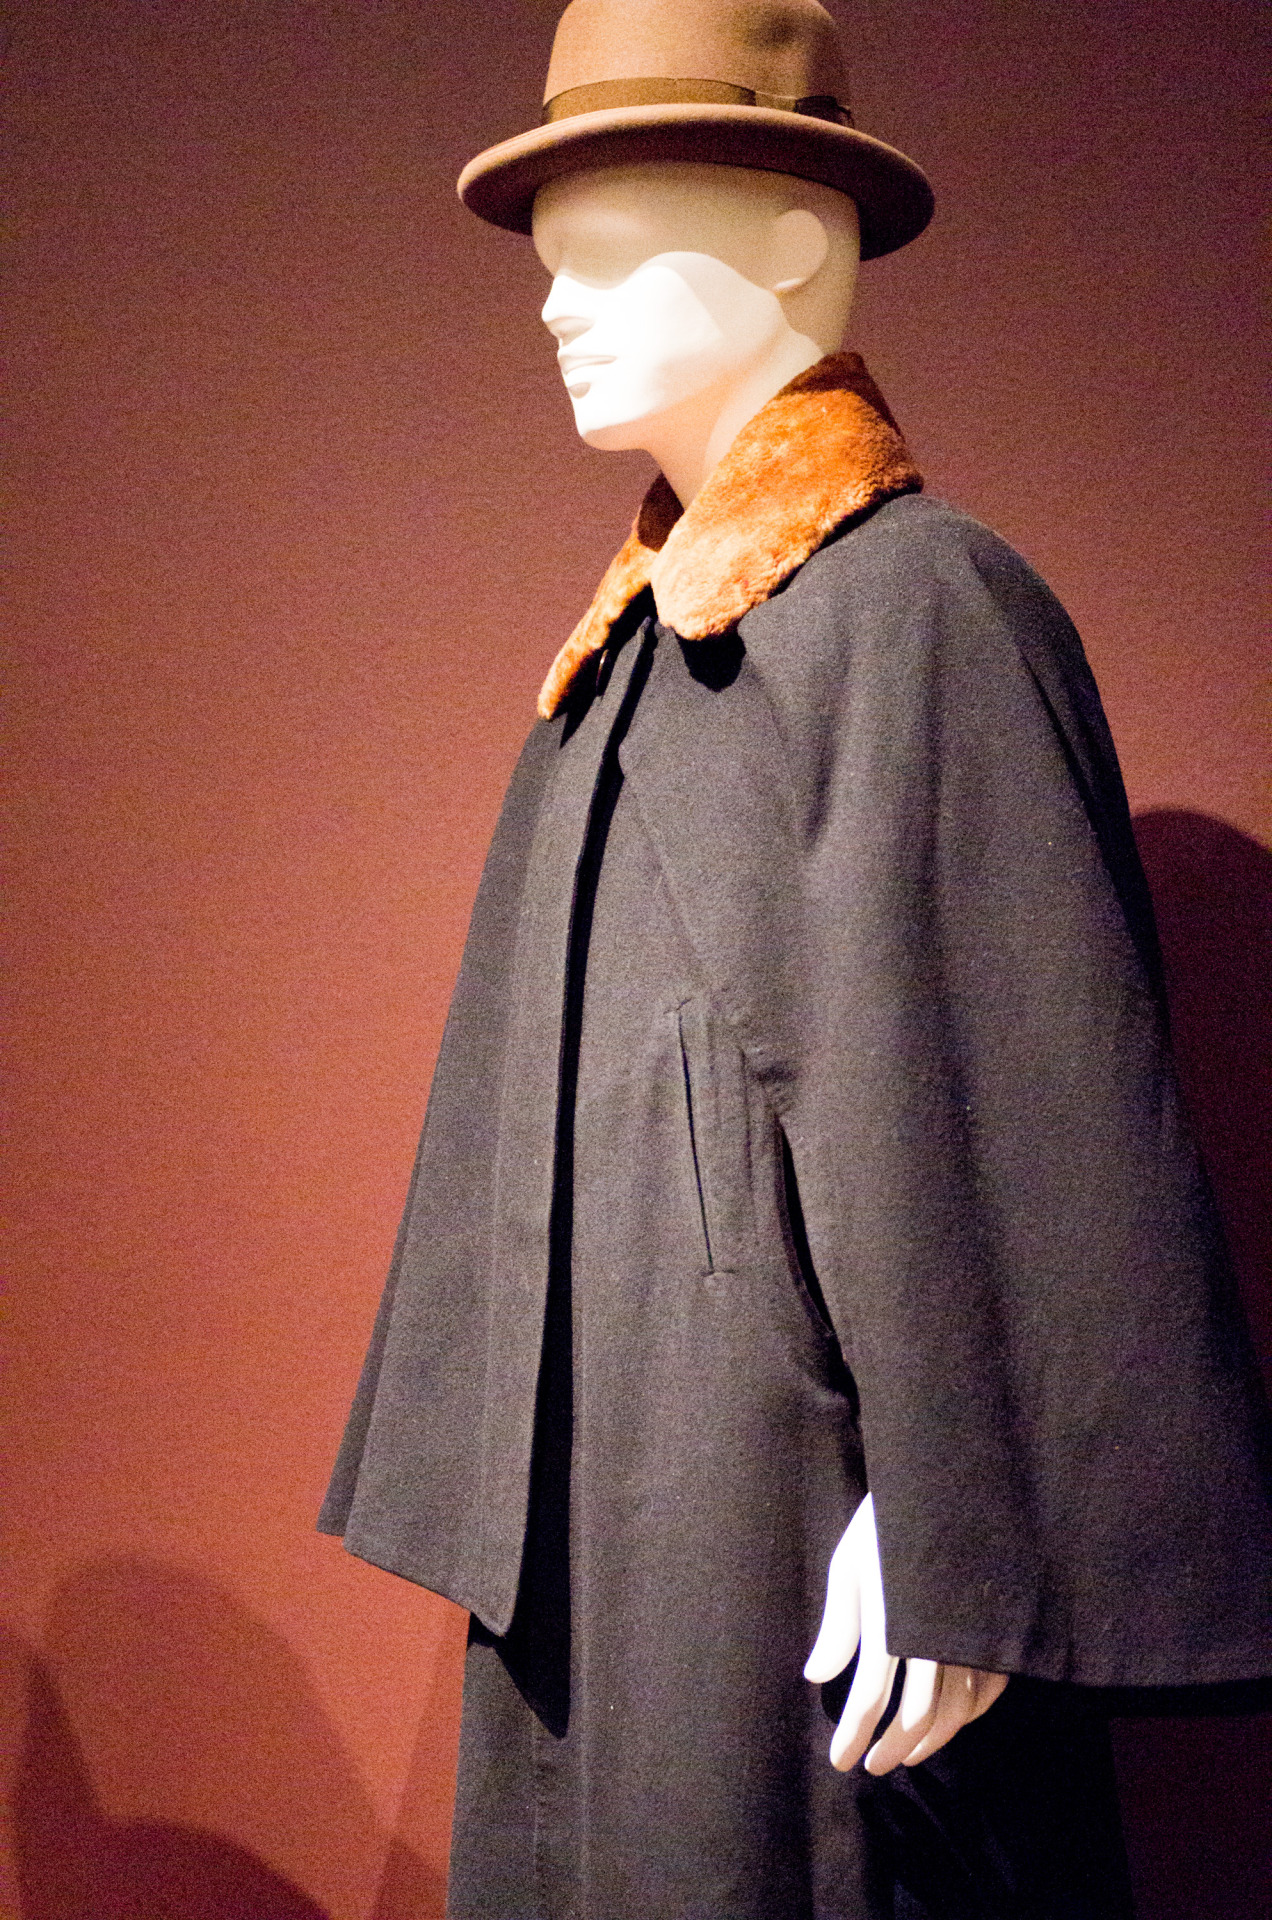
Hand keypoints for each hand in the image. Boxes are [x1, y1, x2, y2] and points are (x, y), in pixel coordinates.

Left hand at [803, 1493, 1007, 1774]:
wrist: (944, 1487)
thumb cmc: (888, 1525)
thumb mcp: (852, 1565)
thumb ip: (839, 1625)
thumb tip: (816, 1677)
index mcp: (892, 1623)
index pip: (870, 1698)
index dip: (855, 1735)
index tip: (843, 1761)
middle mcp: (935, 1639)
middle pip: (915, 1716)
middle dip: (891, 1747)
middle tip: (873, 1766)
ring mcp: (971, 1637)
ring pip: (955, 1711)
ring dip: (929, 1741)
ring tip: (906, 1755)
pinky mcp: (995, 1631)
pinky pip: (988, 1691)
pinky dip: (966, 1717)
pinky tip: (948, 1725)